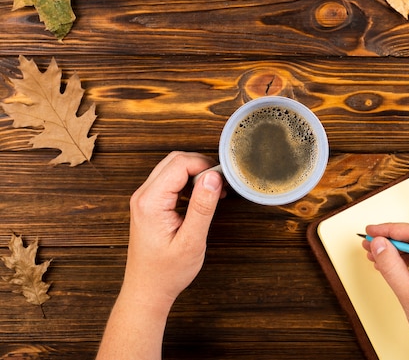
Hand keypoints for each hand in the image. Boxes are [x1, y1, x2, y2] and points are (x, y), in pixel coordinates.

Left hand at [97, 151, 223, 359]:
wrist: (147, 290)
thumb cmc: (167, 272)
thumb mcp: (191, 241)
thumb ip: (202, 207)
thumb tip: (213, 177)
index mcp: (151, 202)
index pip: (180, 164)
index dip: (205, 166)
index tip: (222, 181)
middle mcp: (143, 195)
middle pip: (174, 160)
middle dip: (201, 166)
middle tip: (220, 185)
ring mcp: (144, 199)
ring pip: (172, 168)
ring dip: (195, 173)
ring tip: (213, 192)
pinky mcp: (148, 204)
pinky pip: (169, 180)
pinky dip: (187, 182)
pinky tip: (200, 198)